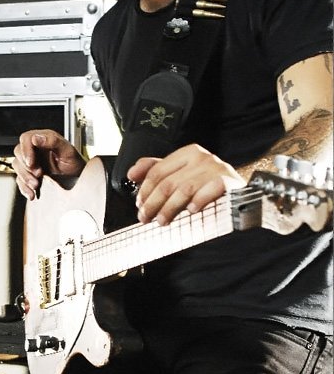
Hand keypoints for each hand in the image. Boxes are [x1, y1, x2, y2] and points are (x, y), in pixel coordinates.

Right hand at [12, 129, 85, 199]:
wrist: (78, 179)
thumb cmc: (74, 162)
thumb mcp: (67, 151)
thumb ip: (53, 141)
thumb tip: (37, 138)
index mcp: (43, 139)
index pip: (26, 139)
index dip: (26, 150)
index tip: (31, 163)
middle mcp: (35, 149)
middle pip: (18, 153)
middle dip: (26, 167)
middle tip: (38, 174)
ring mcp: (31, 162)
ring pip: (17, 167)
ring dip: (25, 178)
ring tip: (36, 185)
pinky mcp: (30, 175)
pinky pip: (20, 180)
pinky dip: (24, 188)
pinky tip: (32, 193)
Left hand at [127, 144, 245, 224]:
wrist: (241, 192)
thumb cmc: (208, 185)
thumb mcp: (182, 174)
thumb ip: (158, 171)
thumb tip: (132, 173)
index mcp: (188, 153)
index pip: (158, 170)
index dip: (145, 189)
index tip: (139, 204)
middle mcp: (202, 157)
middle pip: (168, 181)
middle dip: (153, 202)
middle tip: (145, 217)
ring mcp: (216, 168)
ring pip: (184, 189)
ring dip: (170, 207)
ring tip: (162, 220)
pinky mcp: (229, 181)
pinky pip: (210, 189)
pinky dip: (198, 200)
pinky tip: (191, 210)